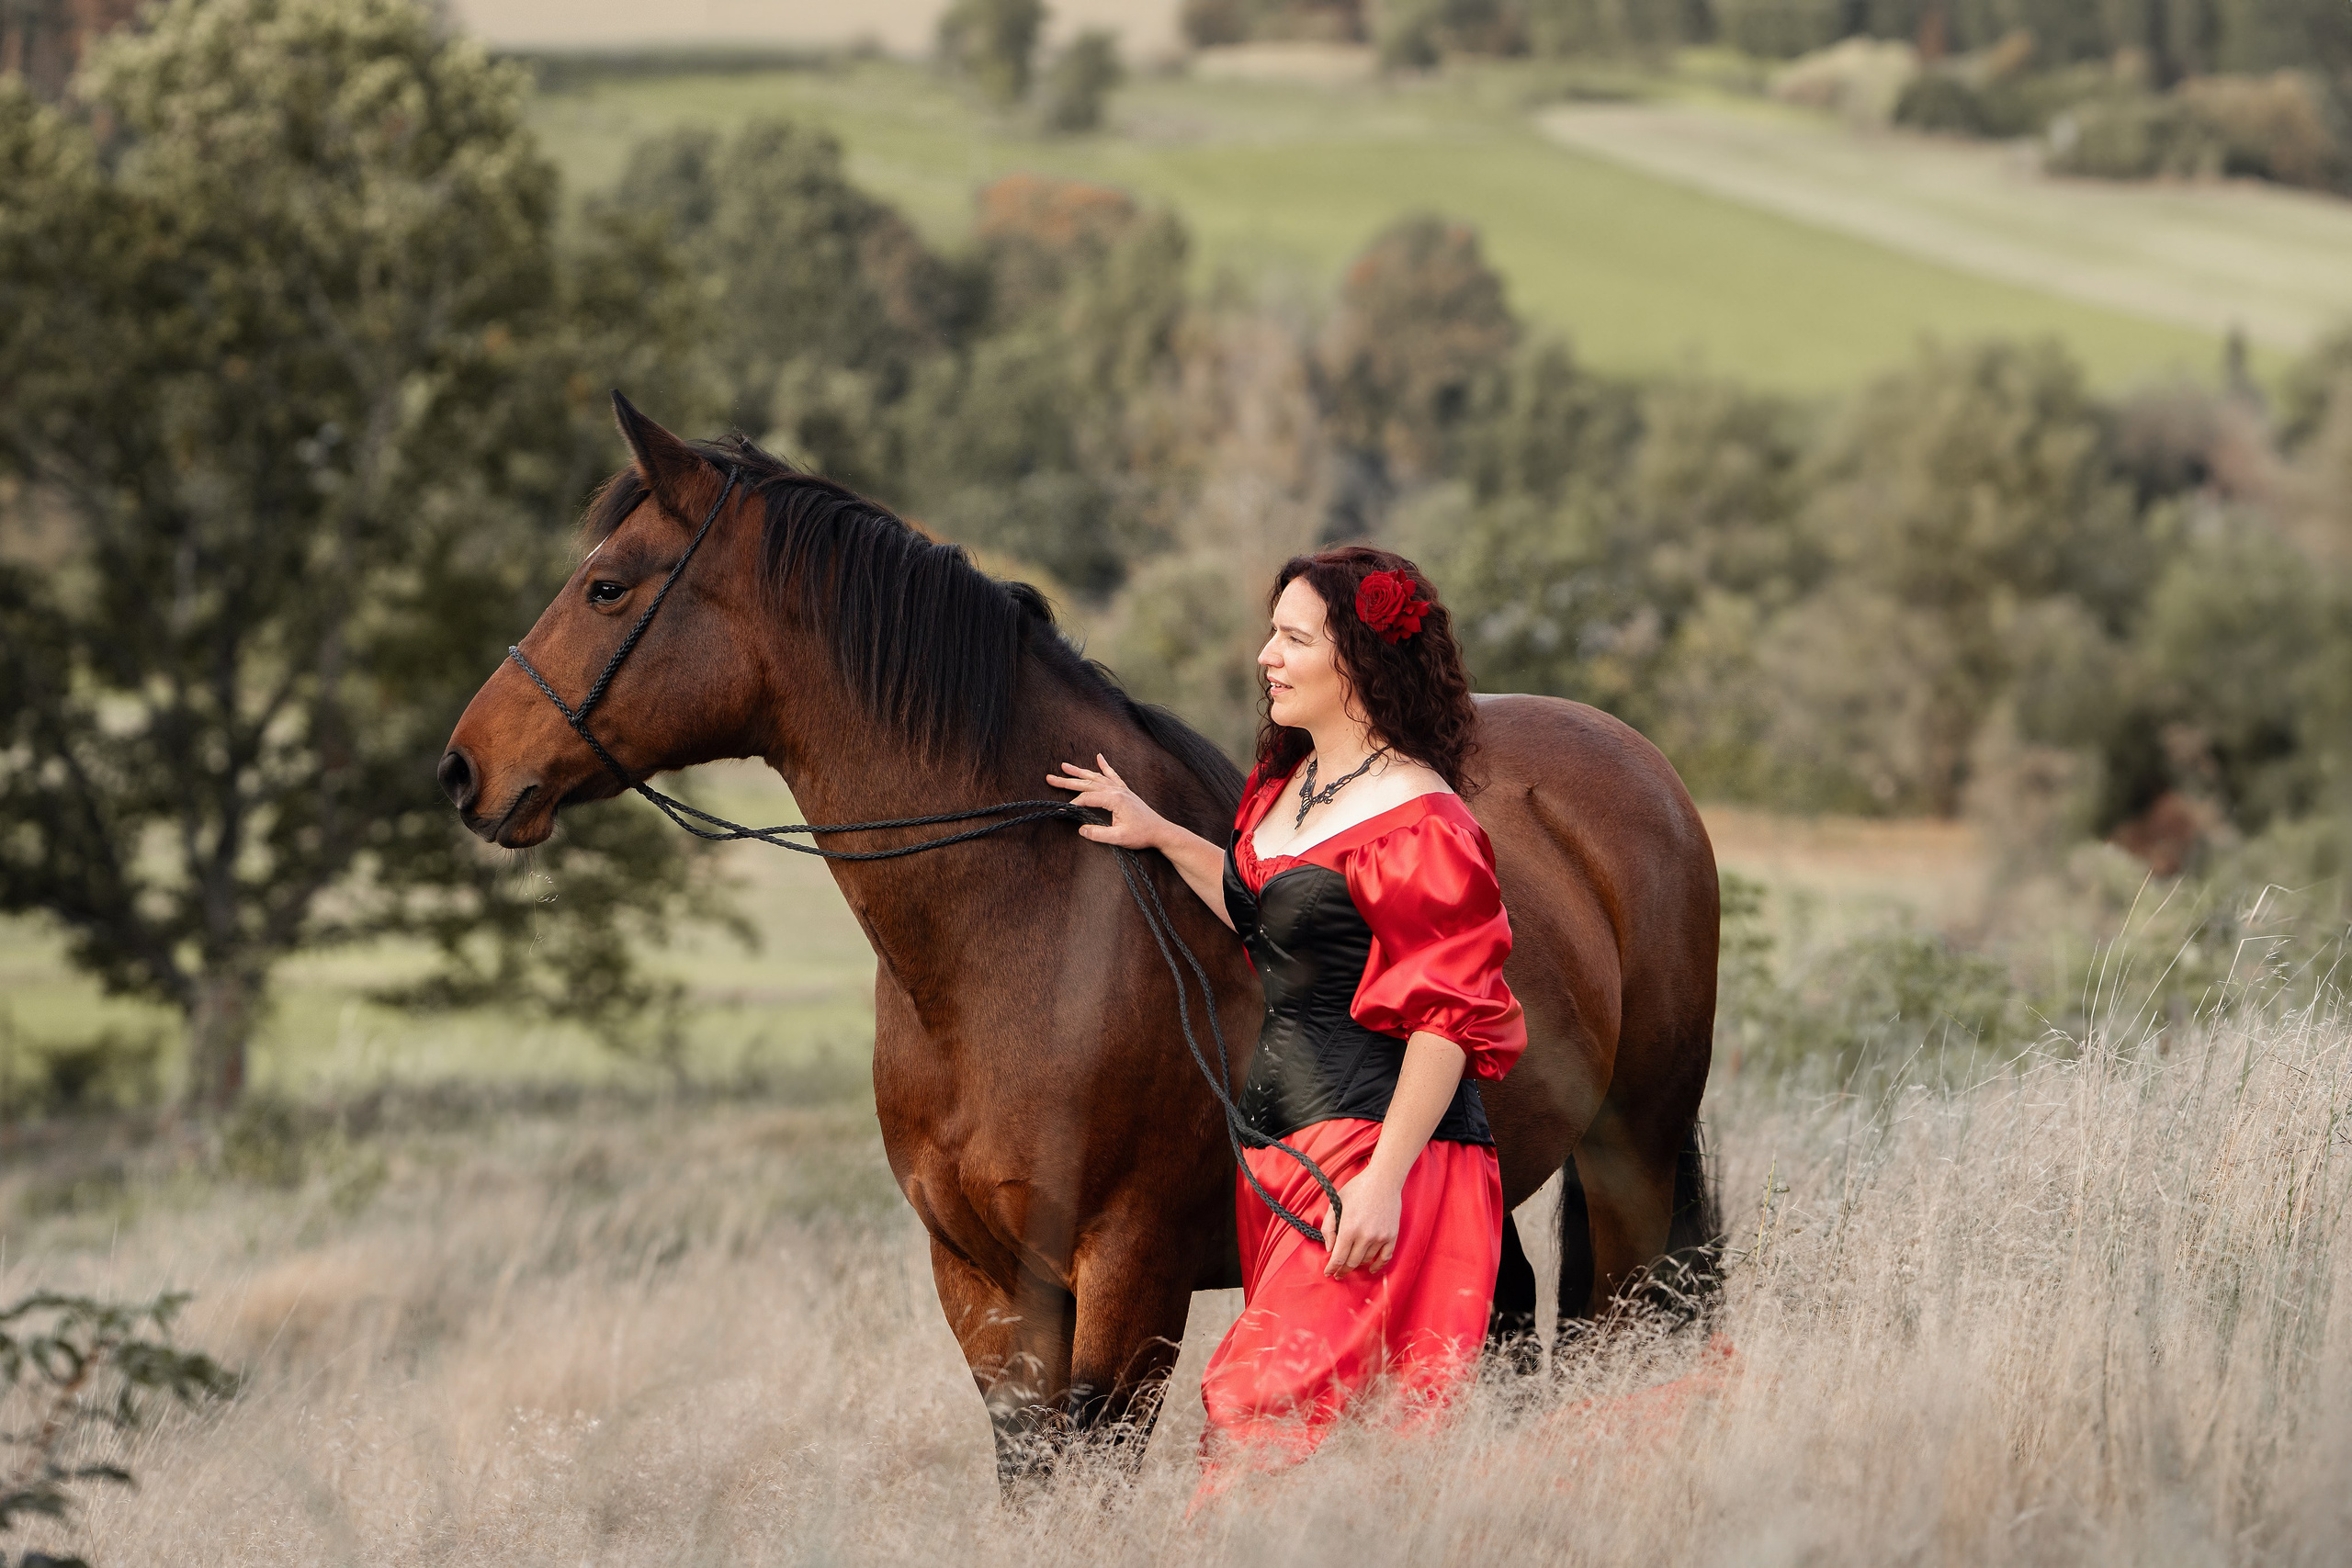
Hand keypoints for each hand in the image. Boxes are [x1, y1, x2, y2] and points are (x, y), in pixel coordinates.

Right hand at [1046, 754, 1169, 850]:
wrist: (1160, 831)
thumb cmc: (1141, 834)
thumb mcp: (1118, 838)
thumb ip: (1098, 834)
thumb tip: (1081, 828)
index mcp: (1114, 799)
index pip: (1087, 799)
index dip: (1072, 805)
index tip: (1061, 811)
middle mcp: (1117, 790)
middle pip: (1087, 783)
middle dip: (1067, 781)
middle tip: (1050, 778)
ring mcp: (1121, 789)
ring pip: (1096, 777)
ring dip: (1080, 771)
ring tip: (1064, 766)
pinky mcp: (1125, 791)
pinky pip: (1112, 775)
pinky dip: (1104, 766)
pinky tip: (1099, 757)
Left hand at [1322, 1169, 1401, 1278]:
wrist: (1383, 1180)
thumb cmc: (1357, 1189)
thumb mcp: (1336, 1204)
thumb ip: (1329, 1227)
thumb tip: (1329, 1248)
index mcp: (1349, 1228)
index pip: (1339, 1257)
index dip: (1332, 1268)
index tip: (1329, 1273)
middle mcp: (1365, 1236)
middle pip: (1352, 1263)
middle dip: (1343, 1271)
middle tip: (1338, 1274)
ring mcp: (1380, 1237)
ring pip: (1366, 1260)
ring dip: (1357, 1264)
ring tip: (1350, 1263)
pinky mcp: (1392, 1236)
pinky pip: (1385, 1258)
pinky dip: (1377, 1266)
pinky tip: (1370, 1268)